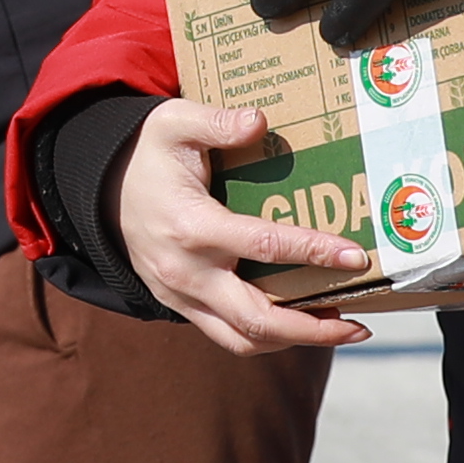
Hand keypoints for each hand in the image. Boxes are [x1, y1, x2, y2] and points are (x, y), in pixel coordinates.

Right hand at [122, 98, 378, 353]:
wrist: (104, 191)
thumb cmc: (149, 155)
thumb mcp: (173, 122)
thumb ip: (215, 121)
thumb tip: (258, 121)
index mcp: (190, 225)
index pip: (262, 245)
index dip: (313, 251)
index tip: (356, 256)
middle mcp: (186, 272)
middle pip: (256, 318)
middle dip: (312, 327)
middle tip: (359, 323)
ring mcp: (182, 296)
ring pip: (243, 339)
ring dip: (295, 340)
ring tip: (342, 328)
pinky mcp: (182, 307)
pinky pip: (228, 336)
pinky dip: (268, 338)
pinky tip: (302, 324)